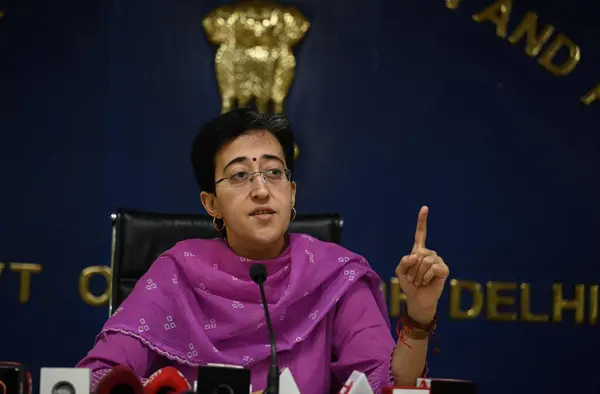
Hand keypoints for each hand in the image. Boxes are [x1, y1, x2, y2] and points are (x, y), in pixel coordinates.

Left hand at [395, 206, 448, 323]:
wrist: (417, 299)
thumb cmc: (409, 285)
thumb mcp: (400, 273)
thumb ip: (403, 262)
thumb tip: (416, 255)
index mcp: (418, 251)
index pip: (421, 233)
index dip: (422, 221)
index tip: (425, 208)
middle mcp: (429, 254)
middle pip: (419, 253)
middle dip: (412, 268)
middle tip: (413, 278)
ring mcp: (438, 260)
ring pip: (425, 261)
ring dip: (418, 274)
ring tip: (419, 281)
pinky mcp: (444, 269)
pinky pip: (433, 268)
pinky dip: (426, 277)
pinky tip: (427, 282)